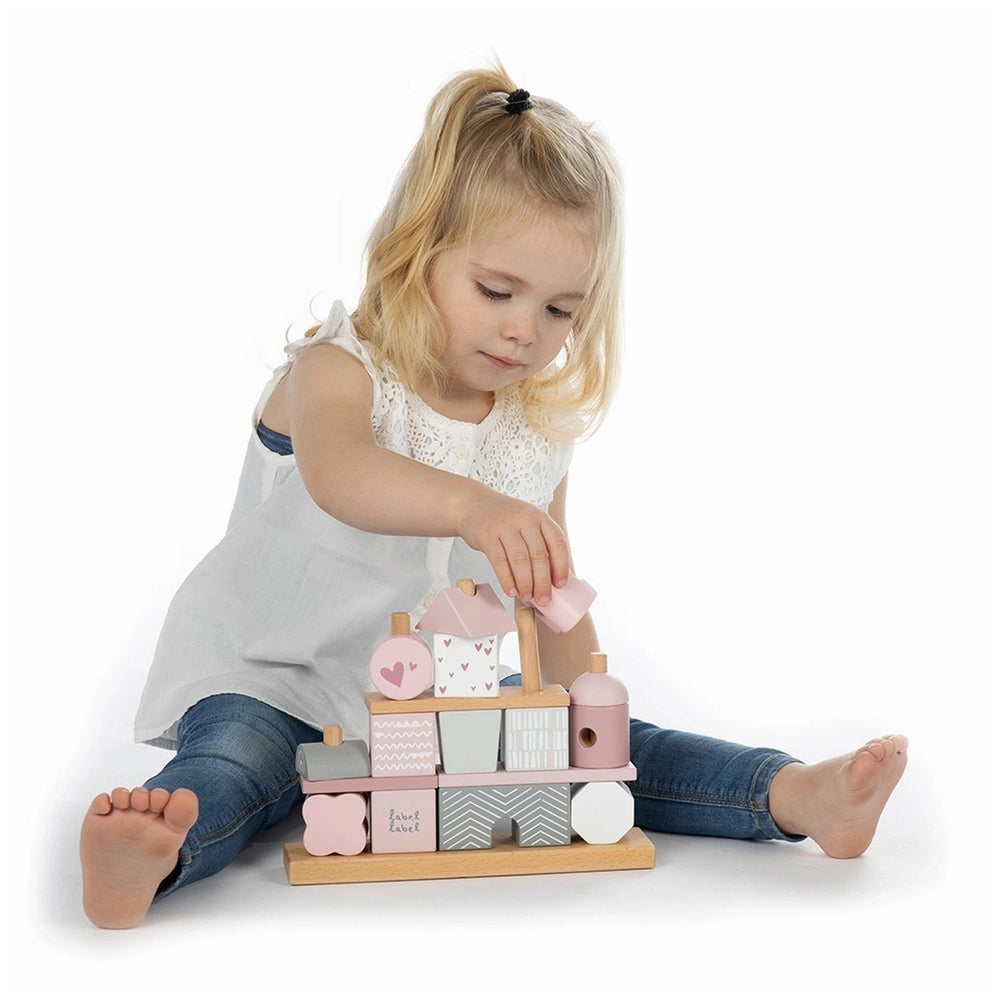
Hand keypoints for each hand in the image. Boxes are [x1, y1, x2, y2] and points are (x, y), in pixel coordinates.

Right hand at [456, 488, 569, 606]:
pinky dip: (507, 580)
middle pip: (538, 555)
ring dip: (525, 583)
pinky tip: (511, 590)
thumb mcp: (527, 523)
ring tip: (527, 596)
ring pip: (520, 560)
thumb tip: (552, 579)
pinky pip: (500, 562)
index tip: (560, 585)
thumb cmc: (505, 520)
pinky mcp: (487, 536)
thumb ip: (540, 544)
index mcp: (540, 517)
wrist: (473, 505)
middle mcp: (524, 519)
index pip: (557, 543)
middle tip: (544, 600)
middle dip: (542, 582)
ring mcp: (505, 526)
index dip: (561, 566)